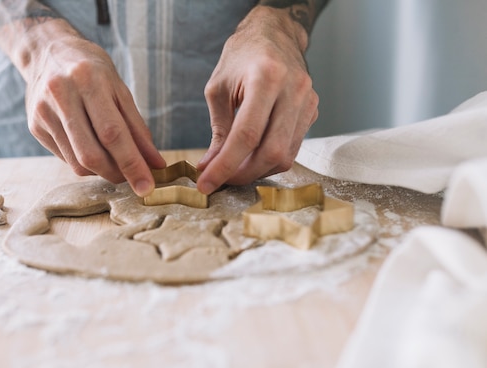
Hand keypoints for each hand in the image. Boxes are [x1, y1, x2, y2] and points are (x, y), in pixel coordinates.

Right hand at [22, 21, 165, 195]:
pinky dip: (86, 164)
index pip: (113, 133)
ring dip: (103, 172)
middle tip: (134, 179)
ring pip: (77, 163)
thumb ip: (138, 130)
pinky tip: (94, 150)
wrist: (48, 52)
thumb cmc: (92, 71)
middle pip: (91, 154)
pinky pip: (66, 159)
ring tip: (116, 163)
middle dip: (117, 174)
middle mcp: (61, 95)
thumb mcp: (120, 91)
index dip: (132, 164)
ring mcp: (44, 112)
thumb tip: (155, 164)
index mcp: (88, 80)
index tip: (147, 186)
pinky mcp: (35, 126)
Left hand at [196, 6, 318, 194]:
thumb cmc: (242, 57)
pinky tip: (252, 157)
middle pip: (271, 152)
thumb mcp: (218, 88)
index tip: (206, 183)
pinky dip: (270, 159)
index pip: (246, 136)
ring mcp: (307, 101)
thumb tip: (210, 166)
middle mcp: (293, 90)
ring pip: (286, 155)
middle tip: (220, 180)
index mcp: (266, 78)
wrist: (275, 34)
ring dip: (257, 170)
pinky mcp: (312, 110)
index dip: (225, 166)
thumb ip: (218, 130)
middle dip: (243, 174)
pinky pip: (293, 147)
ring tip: (234, 169)